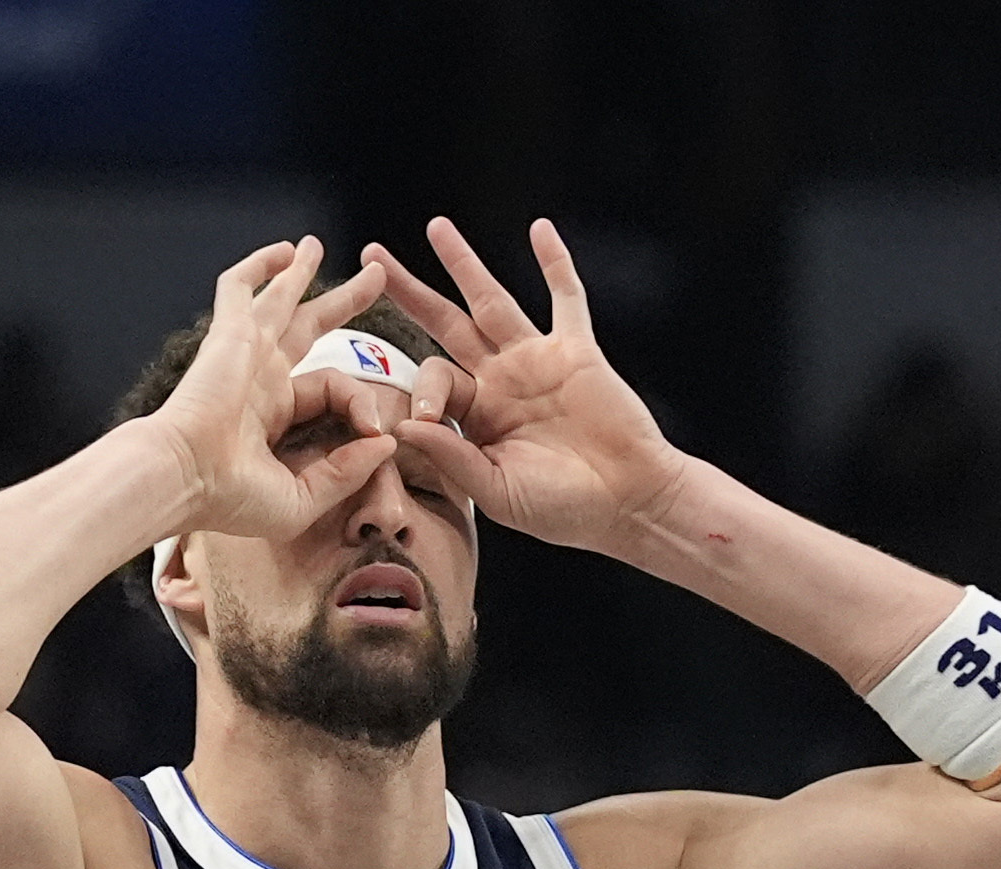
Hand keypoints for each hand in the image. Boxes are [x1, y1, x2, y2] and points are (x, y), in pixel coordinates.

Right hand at [144, 237, 396, 542]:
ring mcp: (244, 353)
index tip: (377, 429)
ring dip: (300, 271)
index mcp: (273, 417)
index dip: (362, 405)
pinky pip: (241, 287)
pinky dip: (260, 266)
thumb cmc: (232, 499)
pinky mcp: (230, 334)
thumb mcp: (303, 498)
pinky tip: (286, 250)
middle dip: (343, 301)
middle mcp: (260, 379)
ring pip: (279, 298)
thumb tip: (385, 442)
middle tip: (373, 276)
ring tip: (316, 244)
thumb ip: (346, 472)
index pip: (332, 390)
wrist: (185, 478)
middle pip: (310, 328)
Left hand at [361, 218, 688, 555]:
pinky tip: (540, 230)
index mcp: (478, 416)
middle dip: (410, 292)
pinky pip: (566, 298)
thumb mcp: (497, 492)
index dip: (424, 394)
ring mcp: (537, 360)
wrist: (627, 503)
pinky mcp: (577, 351)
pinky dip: (555, 264)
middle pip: (445, 323)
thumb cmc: (563, 509)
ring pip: (492, 301)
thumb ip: (453, 458)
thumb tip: (405, 427)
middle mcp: (501, 380)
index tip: (426, 422)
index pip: (436, 382)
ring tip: (435, 227)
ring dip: (464, 263)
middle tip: (372, 259)